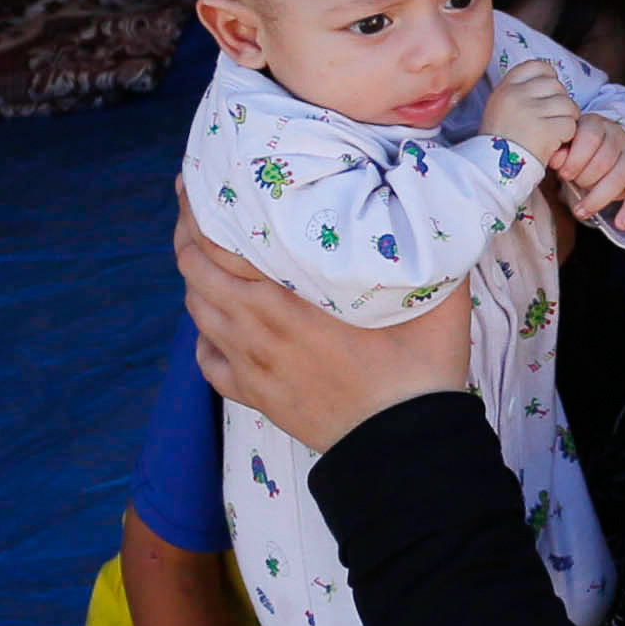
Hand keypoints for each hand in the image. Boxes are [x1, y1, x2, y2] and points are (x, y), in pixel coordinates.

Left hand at [180, 210, 475, 448]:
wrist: (406, 447)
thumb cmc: (421, 369)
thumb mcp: (435, 297)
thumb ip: (422, 245)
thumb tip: (423, 199)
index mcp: (287, 299)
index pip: (219, 242)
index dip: (201, 206)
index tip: (199, 178)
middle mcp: (256, 328)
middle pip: (195, 270)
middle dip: (189, 233)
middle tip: (197, 205)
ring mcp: (250, 365)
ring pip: (196, 310)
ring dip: (196, 279)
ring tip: (206, 255)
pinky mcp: (253, 396)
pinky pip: (207, 360)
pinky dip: (205, 335)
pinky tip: (220, 323)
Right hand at [483, 57, 576, 155]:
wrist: (492, 171)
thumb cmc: (500, 143)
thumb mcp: (500, 109)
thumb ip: (519, 93)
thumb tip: (550, 81)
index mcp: (505, 88)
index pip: (537, 66)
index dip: (549, 78)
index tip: (548, 95)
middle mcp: (516, 95)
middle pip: (556, 85)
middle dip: (561, 103)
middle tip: (553, 120)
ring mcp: (530, 111)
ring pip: (567, 104)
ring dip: (568, 120)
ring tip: (555, 133)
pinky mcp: (544, 129)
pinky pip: (570, 125)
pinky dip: (567, 136)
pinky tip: (555, 144)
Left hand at [549, 112, 624, 244]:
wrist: (605, 143)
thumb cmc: (579, 148)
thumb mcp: (566, 144)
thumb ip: (560, 151)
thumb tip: (554, 160)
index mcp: (596, 124)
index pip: (590, 139)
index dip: (576, 159)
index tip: (563, 174)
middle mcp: (617, 136)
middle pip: (604, 161)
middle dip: (584, 180)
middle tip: (573, 186)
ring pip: (619, 178)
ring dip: (598, 199)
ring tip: (581, 211)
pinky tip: (621, 224)